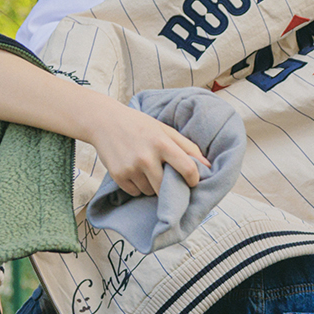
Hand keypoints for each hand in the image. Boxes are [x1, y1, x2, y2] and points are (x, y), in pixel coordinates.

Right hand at [87, 96, 209, 197]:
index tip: (192, 182)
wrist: (104, 121)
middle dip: (168, 185)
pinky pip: (135, 192)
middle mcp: (146, 157)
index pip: (187, 168)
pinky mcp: (118, 175)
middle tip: (164, 174)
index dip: (193, 179)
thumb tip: (208, 165)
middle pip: (167, 186)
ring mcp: (131, 167)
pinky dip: (137, 186)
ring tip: (145, 169)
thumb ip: (187, 147)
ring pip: (150, 191)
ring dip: (151, 186)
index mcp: (162, 143)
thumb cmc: (140, 125)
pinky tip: (134, 171)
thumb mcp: (165, 130)